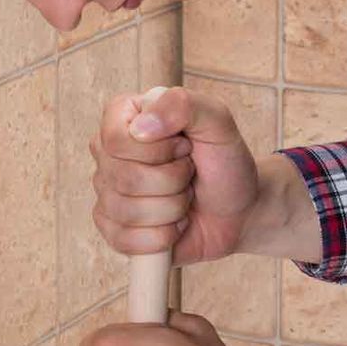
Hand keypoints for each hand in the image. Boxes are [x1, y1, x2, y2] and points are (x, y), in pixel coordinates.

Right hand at [91, 86, 258, 264]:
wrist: (239, 209)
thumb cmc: (224, 162)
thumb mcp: (217, 121)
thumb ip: (182, 105)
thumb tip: (141, 127)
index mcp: (123, 118)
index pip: (116, 140)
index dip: (158, 150)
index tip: (185, 146)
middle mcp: (107, 155)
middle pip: (124, 178)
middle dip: (173, 181)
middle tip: (189, 174)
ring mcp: (107, 194)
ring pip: (127, 211)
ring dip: (172, 208)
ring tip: (184, 198)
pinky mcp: (114, 231)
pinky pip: (126, 240)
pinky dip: (163, 236)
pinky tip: (175, 224)